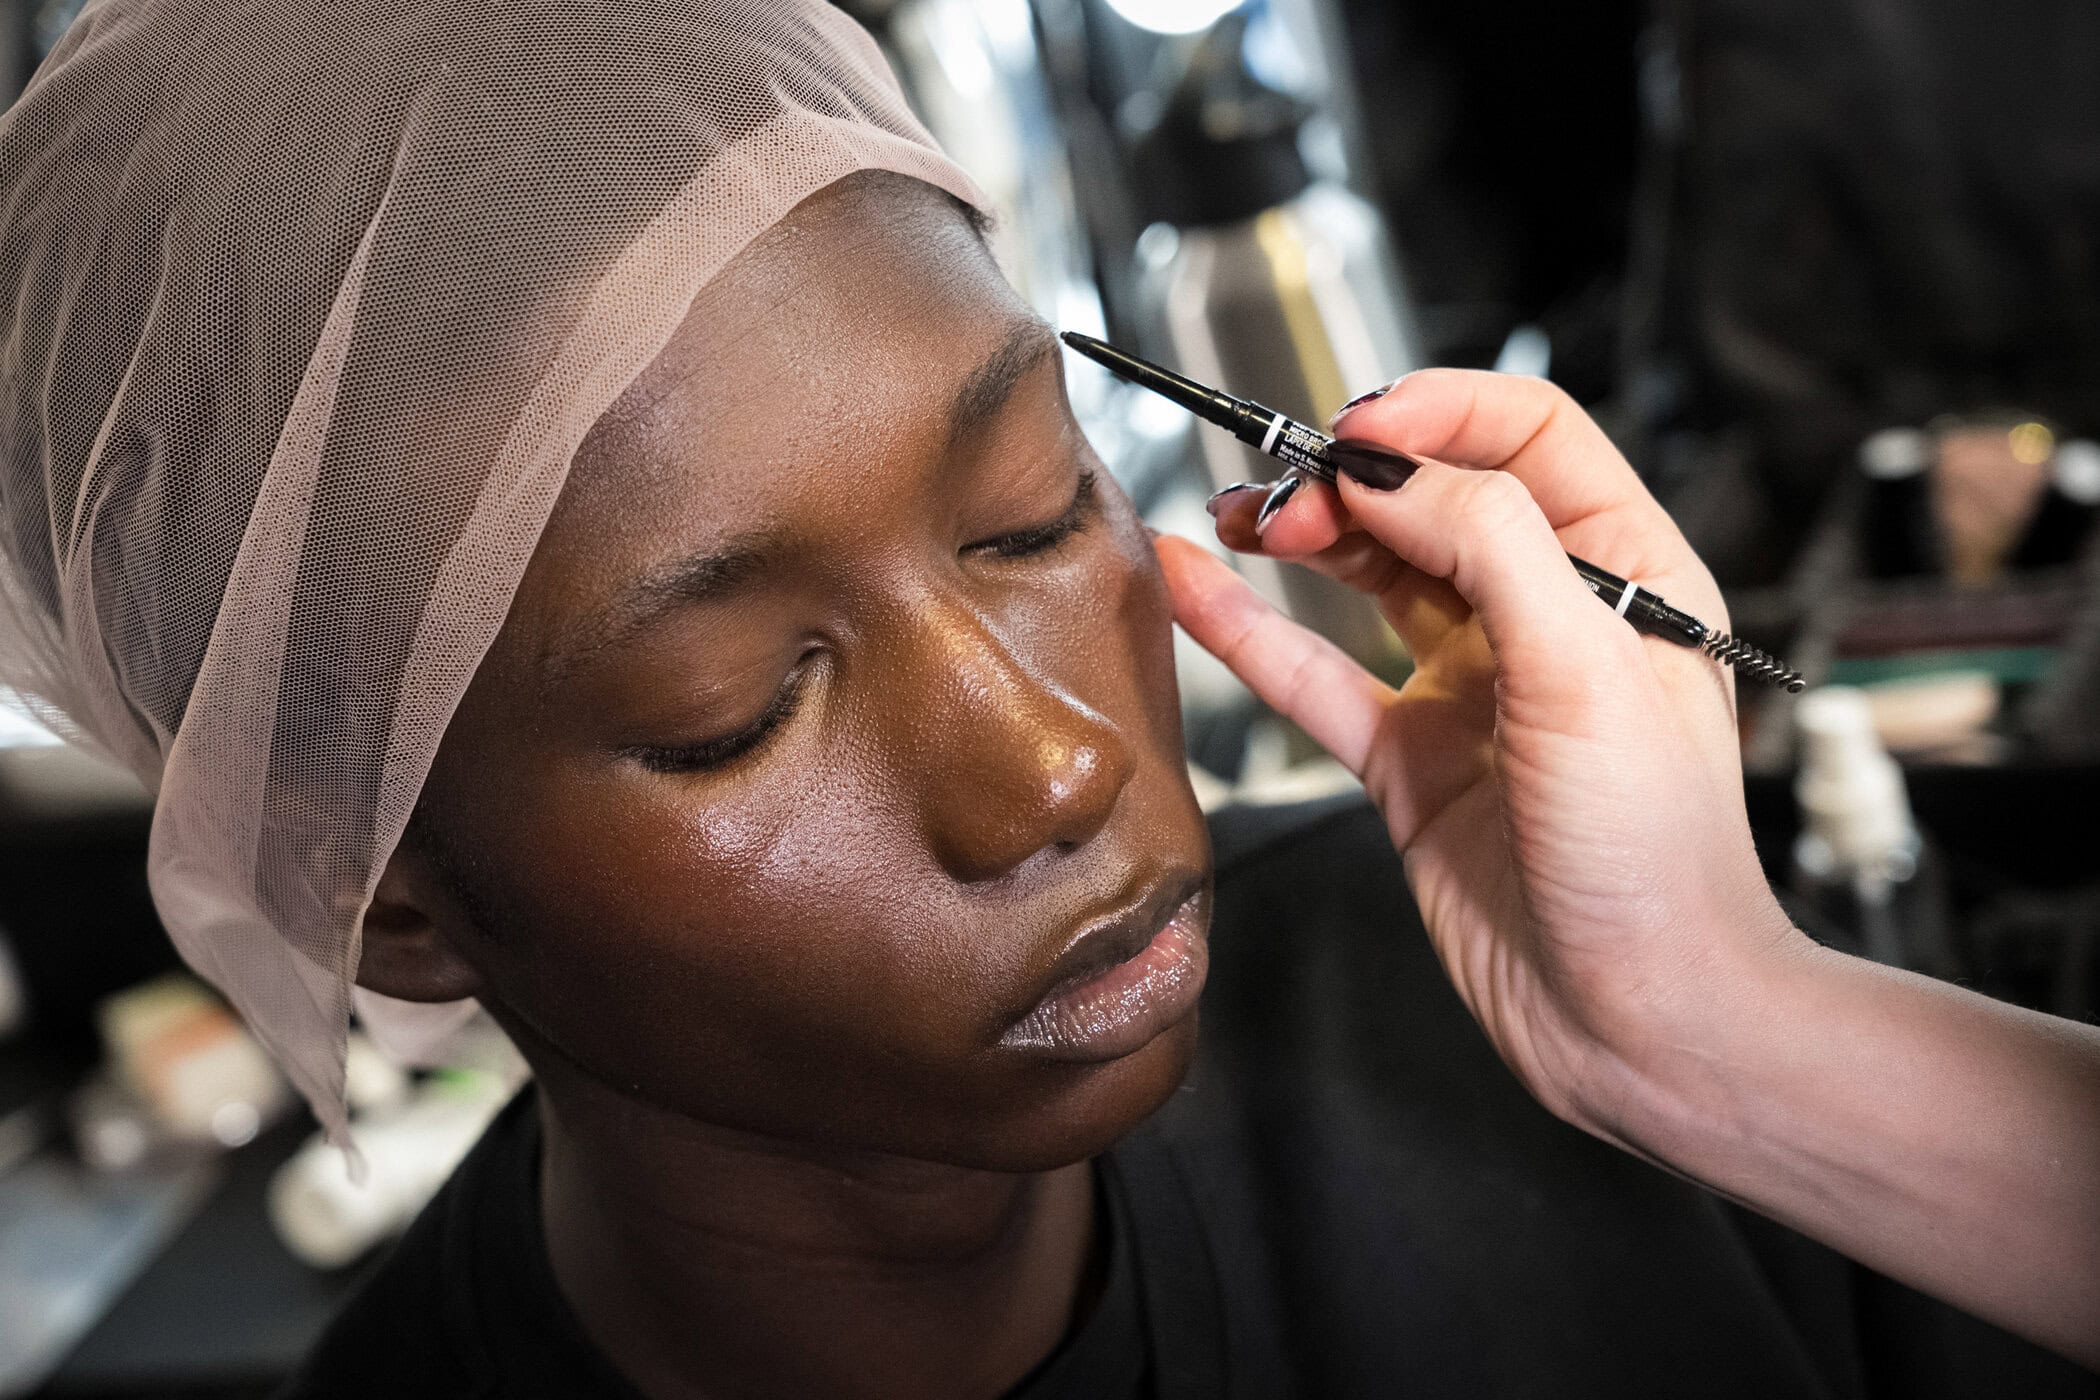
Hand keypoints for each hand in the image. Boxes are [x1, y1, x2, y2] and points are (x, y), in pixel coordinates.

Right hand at [1159, 370, 1805, 1137]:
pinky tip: (1196, 586)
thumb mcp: (1585, 667)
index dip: (1438, 411)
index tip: (1357, 426)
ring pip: (1366, 577)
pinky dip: (1252, 633)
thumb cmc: (1658, 855)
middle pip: (1430, 498)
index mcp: (1624, 569)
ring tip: (1237, 516)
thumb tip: (1389, 462)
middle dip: (1350, 477)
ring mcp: (1469, 688)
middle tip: (1284, 495)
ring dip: (1299, 538)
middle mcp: (1544, 617)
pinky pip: (1316, 678)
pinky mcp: (1408, 761)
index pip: (1526, 434)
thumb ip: (1487, 542)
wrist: (1637, 1019)